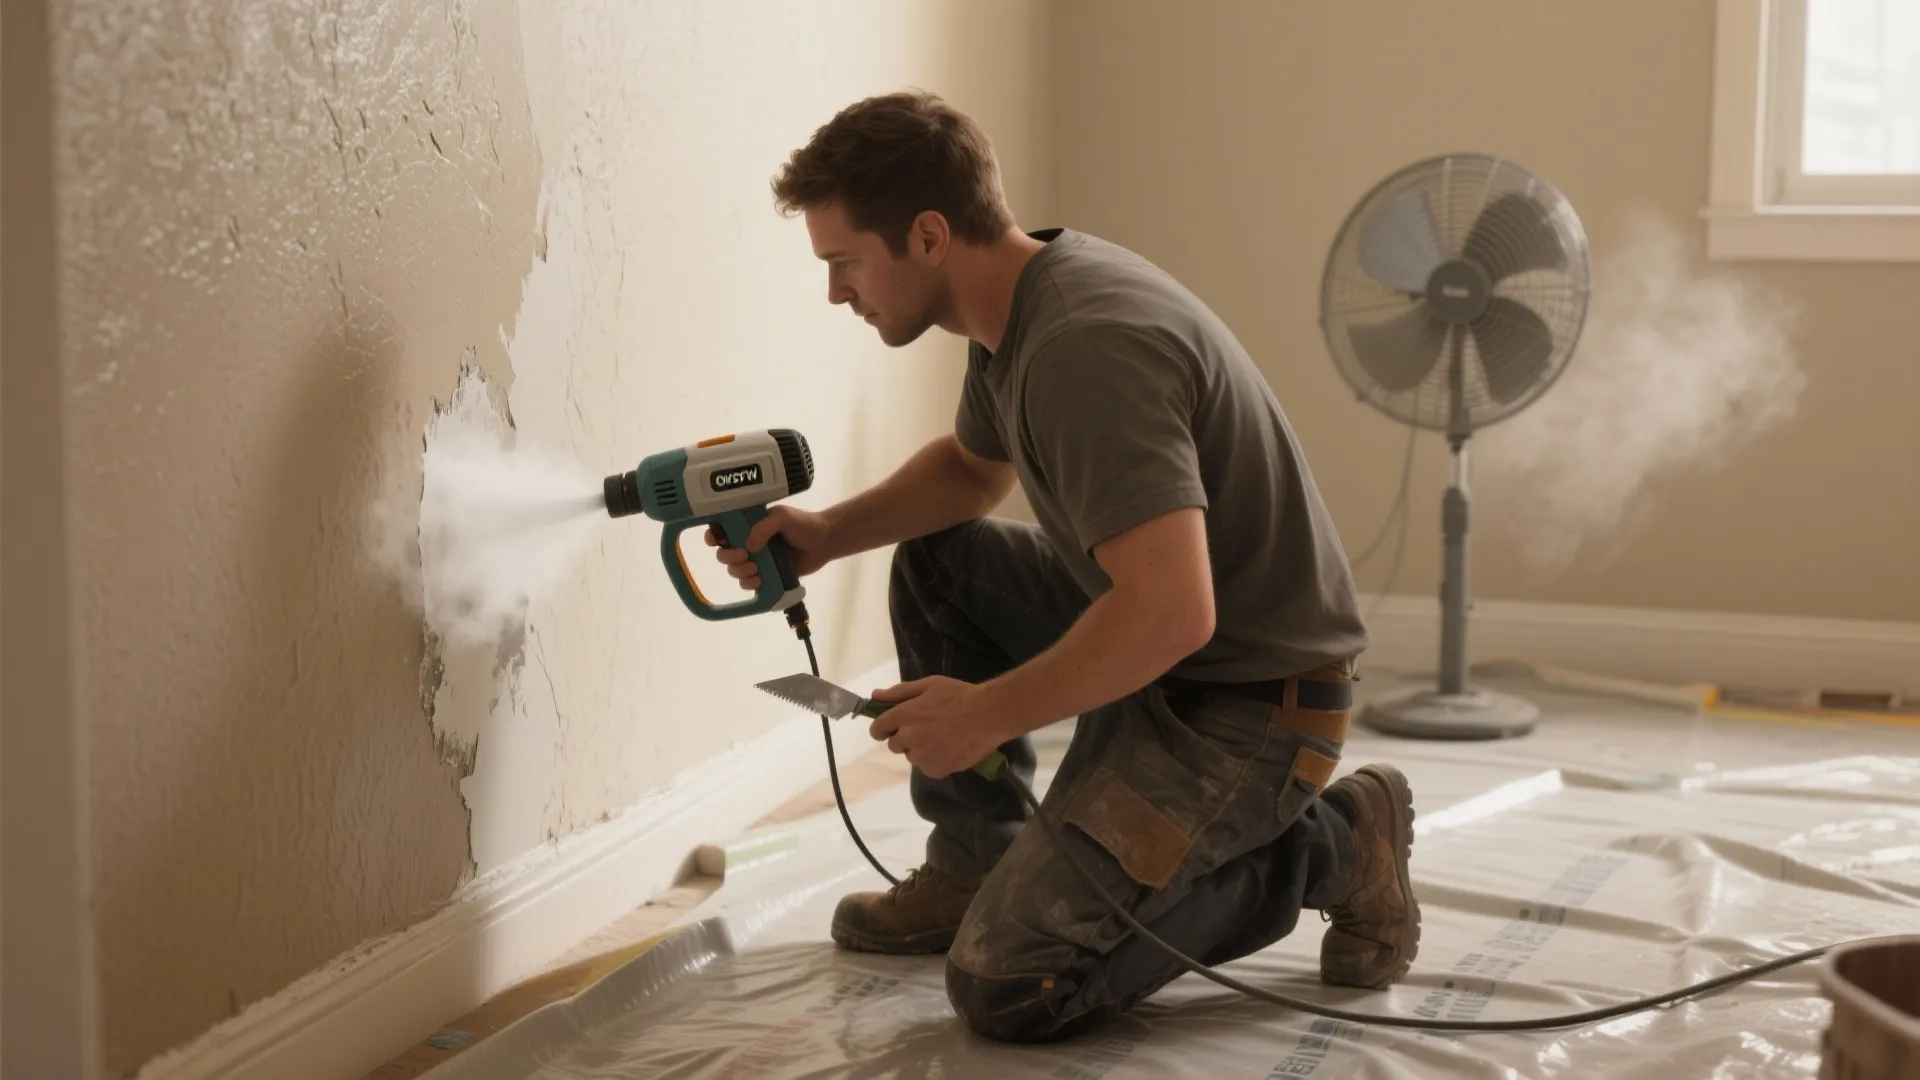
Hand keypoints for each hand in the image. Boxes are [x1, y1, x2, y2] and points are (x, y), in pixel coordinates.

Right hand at [707, 506, 835, 591]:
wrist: (825, 542)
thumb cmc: (805, 525)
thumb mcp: (783, 517)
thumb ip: (765, 527)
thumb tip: (748, 545)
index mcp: (748, 524)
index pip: (722, 530)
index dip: (713, 536)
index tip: (716, 540)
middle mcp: (748, 542)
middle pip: (724, 554)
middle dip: (729, 557)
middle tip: (746, 556)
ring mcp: (757, 560)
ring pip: (734, 570)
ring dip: (740, 572)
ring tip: (756, 568)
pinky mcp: (766, 575)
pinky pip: (748, 584)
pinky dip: (749, 584)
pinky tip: (758, 581)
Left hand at [866, 676, 1011, 779]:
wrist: (989, 715)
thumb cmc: (959, 695)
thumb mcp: (929, 685)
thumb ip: (899, 692)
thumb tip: (875, 696)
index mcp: (904, 715)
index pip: (878, 729)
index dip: (882, 728)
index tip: (892, 726)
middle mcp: (909, 738)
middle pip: (894, 745)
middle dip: (904, 737)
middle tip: (926, 727)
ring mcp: (922, 757)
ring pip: (912, 756)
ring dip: (920, 749)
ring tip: (942, 737)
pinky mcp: (936, 770)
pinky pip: (927, 767)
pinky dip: (935, 761)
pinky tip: (949, 748)